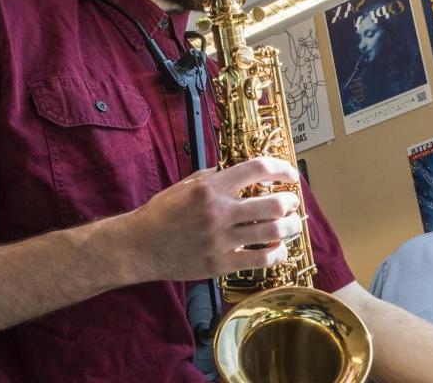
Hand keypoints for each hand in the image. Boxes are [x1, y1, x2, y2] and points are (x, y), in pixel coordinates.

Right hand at [116, 156, 302, 282]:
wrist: (139, 246)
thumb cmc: (162, 213)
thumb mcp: (186, 184)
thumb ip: (215, 175)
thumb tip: (241, 170)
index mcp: (211, 187)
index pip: (258, 168)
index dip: (282, 169)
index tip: (291, 175)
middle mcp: (218, 212)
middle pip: (273, 205)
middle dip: (291, 203)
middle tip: (293, 203)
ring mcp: (220, 240)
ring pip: (272, 233)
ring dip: (291, 228)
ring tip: (294, 225)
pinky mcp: (219, 264)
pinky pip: (260, 260)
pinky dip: (277, 254)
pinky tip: (279, 249)